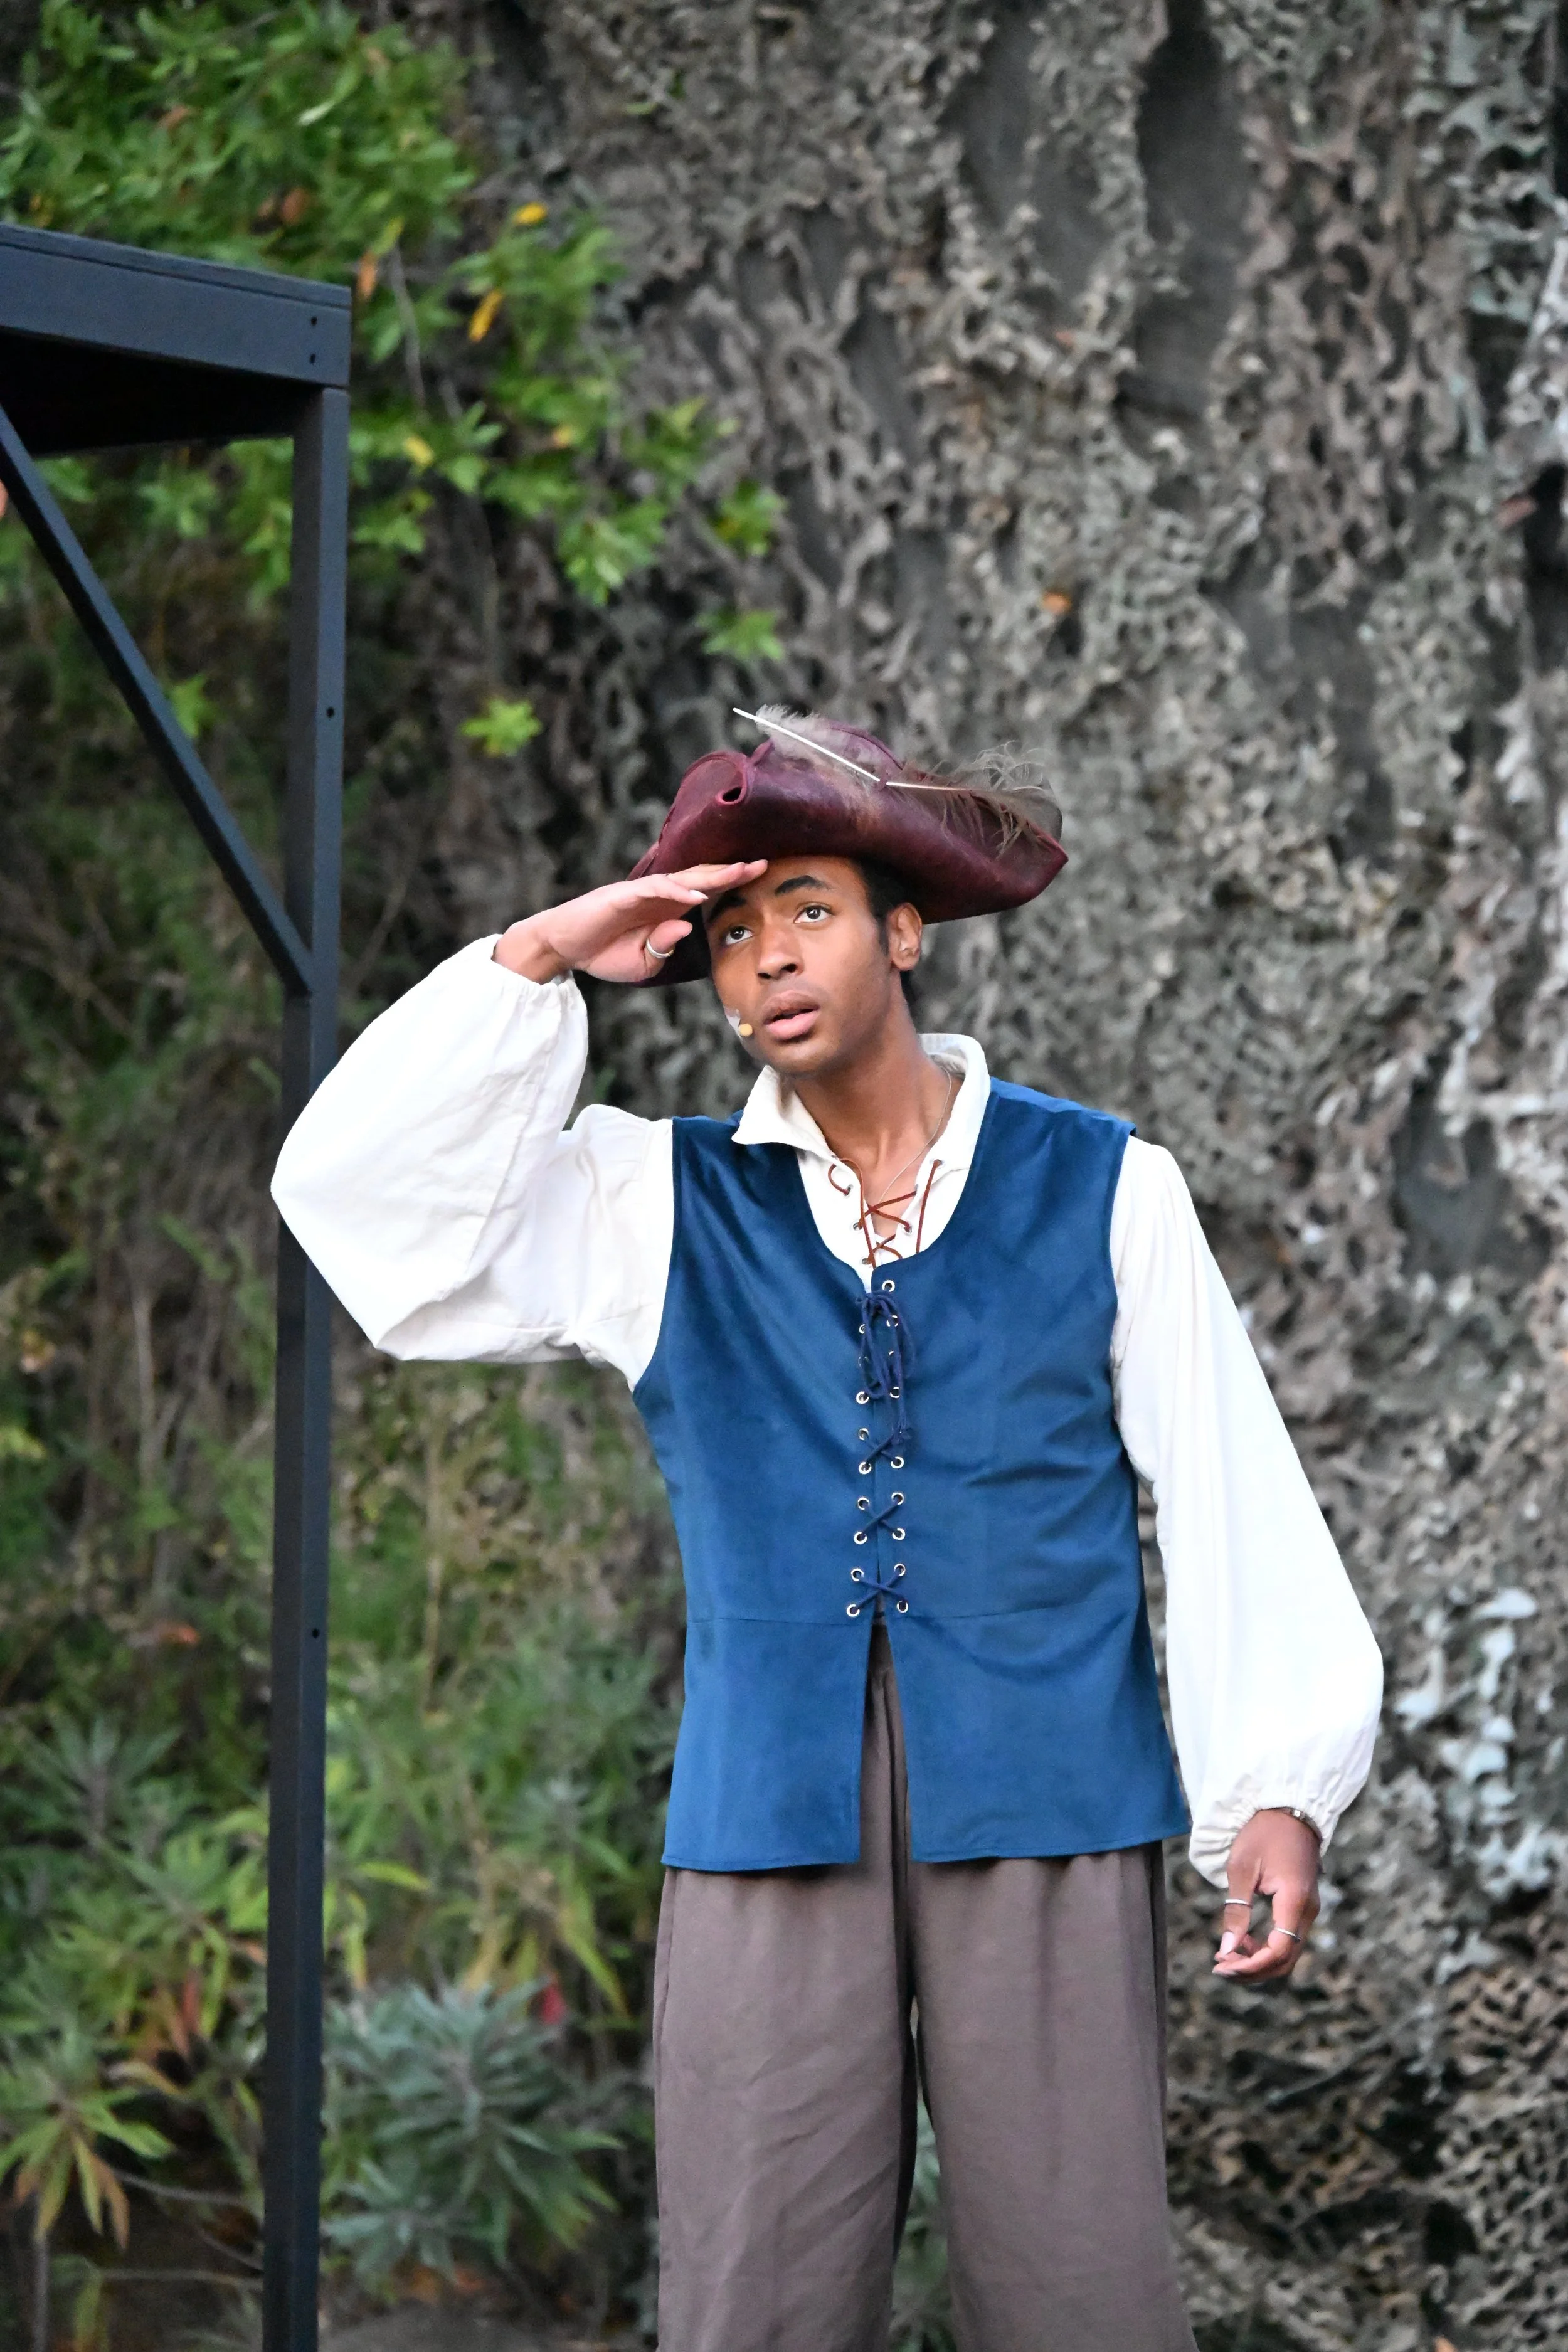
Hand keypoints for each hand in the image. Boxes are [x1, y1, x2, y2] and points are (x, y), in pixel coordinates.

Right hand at [493, 861, 766, 985]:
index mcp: (665, 910)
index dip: (729, 884)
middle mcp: (656, 897)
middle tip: (762, 863)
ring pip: (680, 879)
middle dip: (730, 872)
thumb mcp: (642, 964)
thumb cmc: (602, 953)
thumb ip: (663, 949)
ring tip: (737, 873)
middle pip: (699, 879)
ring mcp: (638, 893)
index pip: (702, 893)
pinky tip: (694, 895)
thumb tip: (683, 929)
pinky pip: (651, 890)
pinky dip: (674, 891)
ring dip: (709, 877)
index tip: (759, 877)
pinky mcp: (619, 895)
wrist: (563, 948)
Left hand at [1211, 1808, 1319, 1982]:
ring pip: (1288, 1953)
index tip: (1223, 1965)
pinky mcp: (1303, 1907)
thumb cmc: (1262, 1834)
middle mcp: (1308, 1911)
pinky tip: (1242, 1943)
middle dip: (1252, 1970)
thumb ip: (1236, 1909)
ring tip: (1226, 1956)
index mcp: (1294, 1901)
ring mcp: (1308, 1910)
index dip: (1252, 1965)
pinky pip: (1288, 1939)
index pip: (1279, 1951)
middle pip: (1285, 1959)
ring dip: (1258, 1961)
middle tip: (1219, 1967)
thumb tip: (1228, 1948)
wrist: (1289, 1810)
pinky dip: (1266, 1948)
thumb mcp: (1241, 1868)